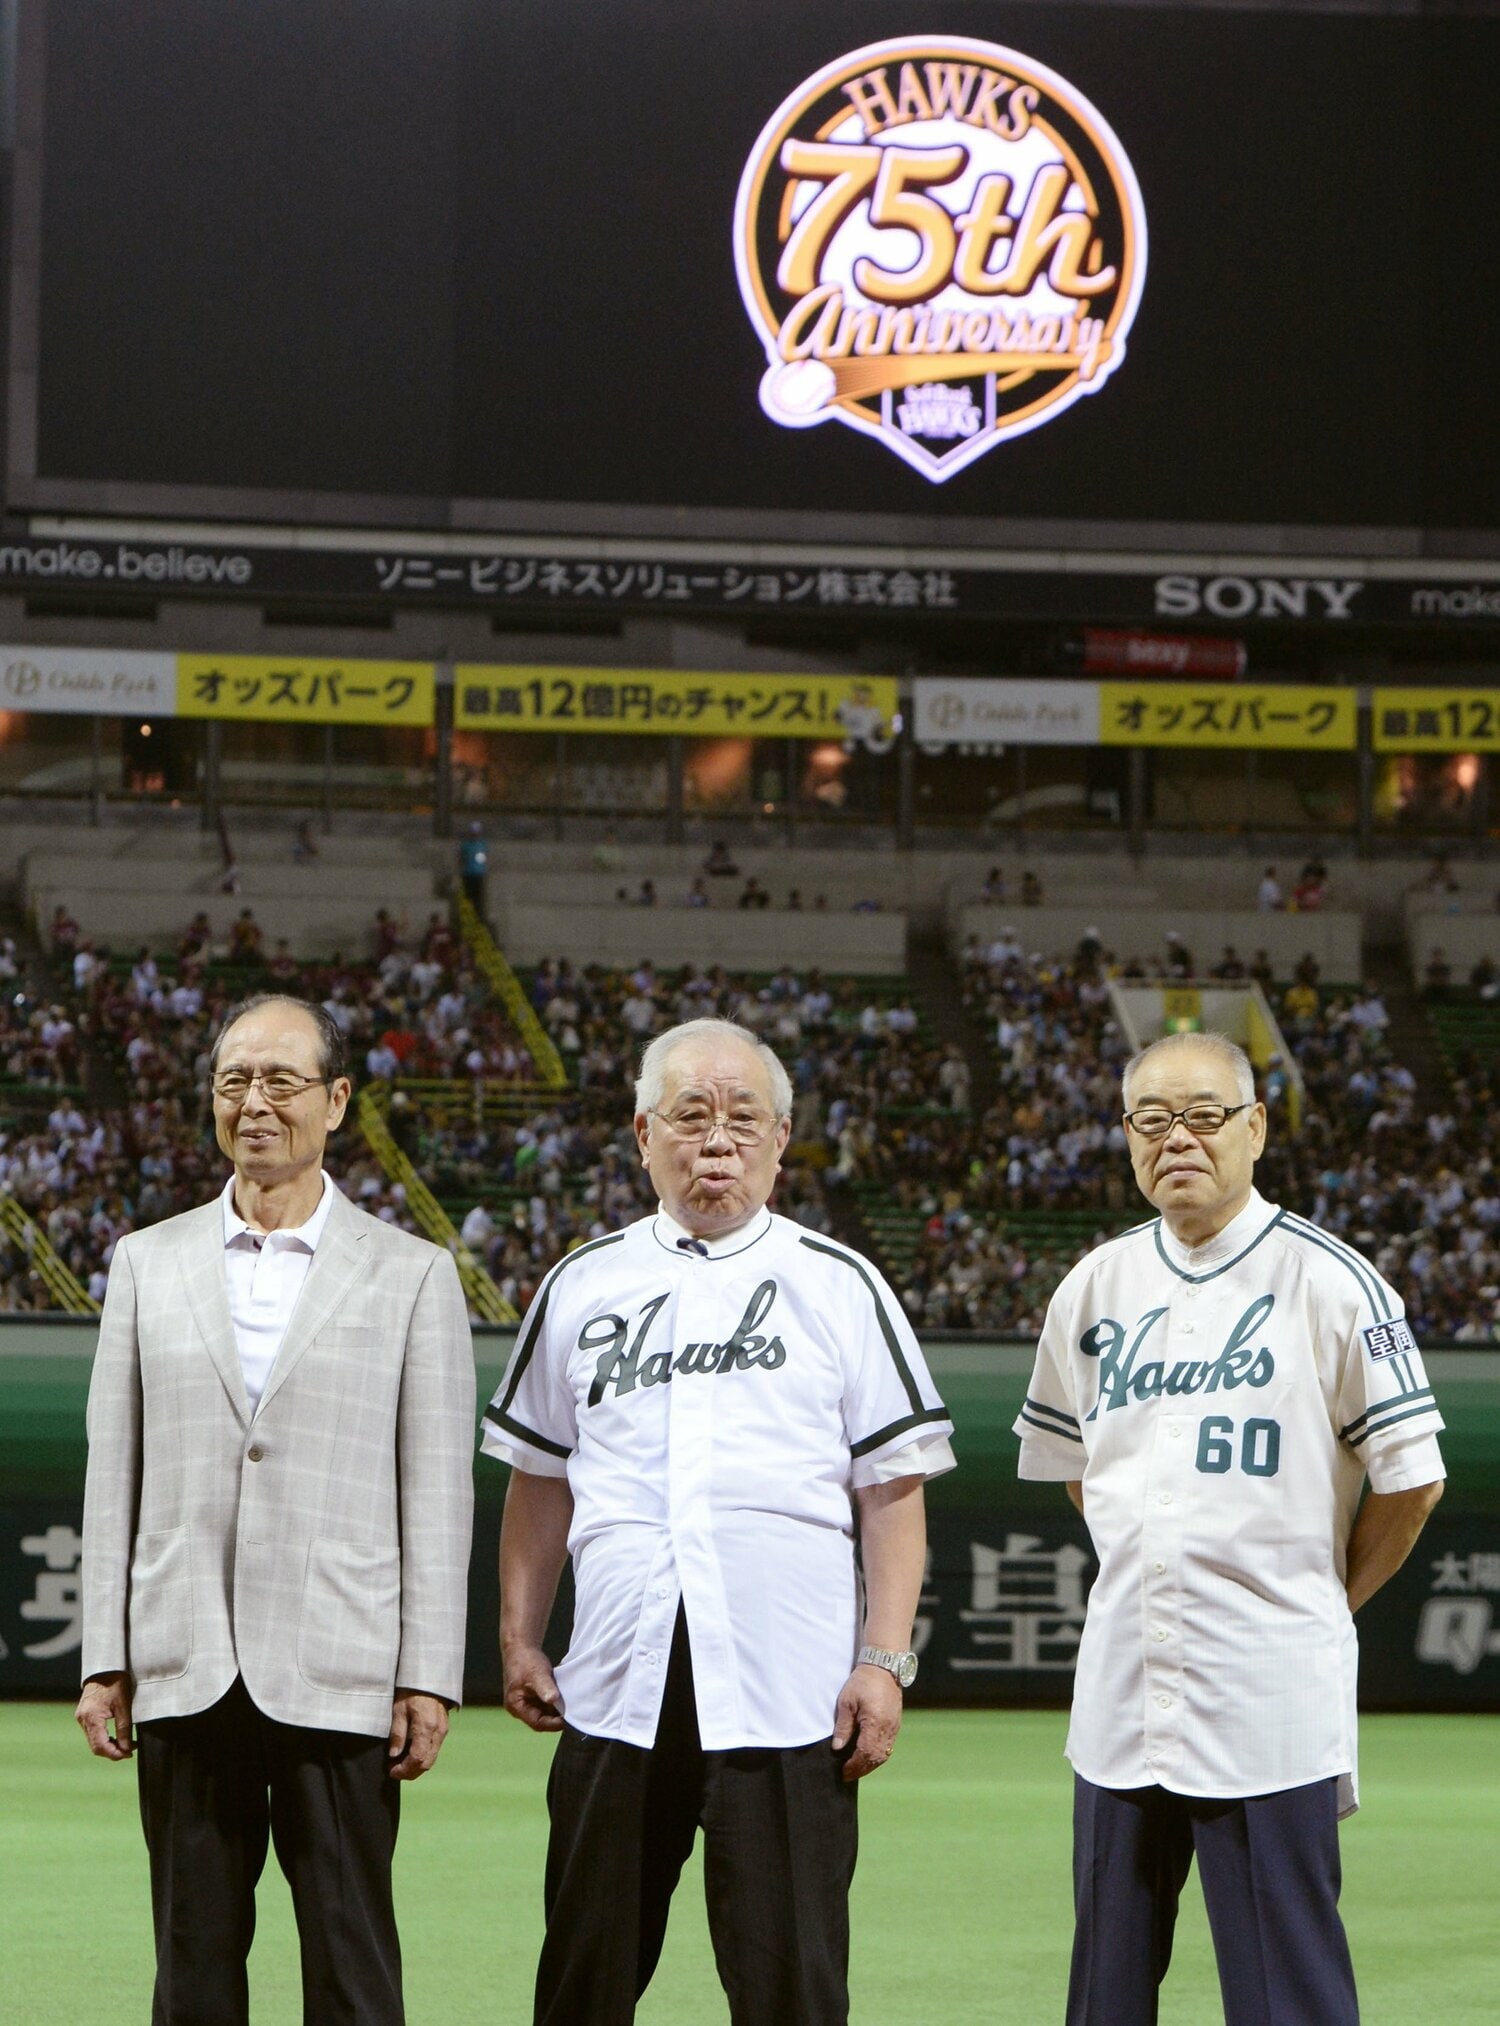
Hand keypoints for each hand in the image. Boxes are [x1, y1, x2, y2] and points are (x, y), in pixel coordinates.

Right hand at [76, 1673, 133, 1759]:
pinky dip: (103, 1737)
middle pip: (95, 1746)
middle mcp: (83, 1719)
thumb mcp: (124, 1705)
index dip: (114, 1754)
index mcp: (91, 1717)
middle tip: (129, 1751)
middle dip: (112, 1751)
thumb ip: (124, 1729)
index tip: (129, 1754)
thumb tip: (126, 1749)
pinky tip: (116, 1736)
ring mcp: (81, 1717)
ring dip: (108, 1745)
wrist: (105, 1665)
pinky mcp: (84, 1714)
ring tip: (126, 1744)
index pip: (100, 1746)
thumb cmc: (116, 1681)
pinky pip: (92, 1732)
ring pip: (93, 1740)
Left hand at [386, 1690, 448, 1779]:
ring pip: (432, 1758)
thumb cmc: (411, 1691)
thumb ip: (397, 1734)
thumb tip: (393, 1755)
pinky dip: (423, 1756)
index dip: (404, 1770)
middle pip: (427, 1763)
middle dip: (410, 1772)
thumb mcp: (398, 1710)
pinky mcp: (443, 1728)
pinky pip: (434, 1749)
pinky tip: (411, 1753)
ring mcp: (443, 1730)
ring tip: (400, 1764)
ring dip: (416, 1766)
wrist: (428, 1676)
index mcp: (426, 1727)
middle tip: (394, 1771)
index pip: (417, 1759)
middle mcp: (438, 1731)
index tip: (391, 1771)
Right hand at [503, 1643, 563, 1731]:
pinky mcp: (532, 1696)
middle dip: (556, 1717)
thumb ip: (545, 1687)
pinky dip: (555, 1702)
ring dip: (556, 1709)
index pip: (537, 1723)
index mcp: (516, 1706)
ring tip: (569, 1704)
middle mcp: (519, 1707)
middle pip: (541, 1720)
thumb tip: (553, 1699)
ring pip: (544, 1712)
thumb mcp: (537, 1674)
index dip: (553, 1724)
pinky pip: (545, 1704)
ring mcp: (526, 1702)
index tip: (567, 1719)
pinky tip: (564, 1696)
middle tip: (571, 1712)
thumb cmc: (525, 1659)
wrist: (521, 1646)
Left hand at [831, 1662, 902, 1782]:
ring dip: (870, 1764)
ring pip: (883, 1754)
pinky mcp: (896, 1724)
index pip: (865, 1753)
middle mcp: (888, 1728)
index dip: (854, 1766)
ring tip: (856, 1768)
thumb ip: (843, 1726)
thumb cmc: (862, 1682)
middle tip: (847, 1775)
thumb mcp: (846, 1702)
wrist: (883, 1667)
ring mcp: (894, 1727)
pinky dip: (877, 1755)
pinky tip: (868, 1756)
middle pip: (876, 1757)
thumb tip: (838, 1748)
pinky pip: (888, 1746)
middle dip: (861, 1769)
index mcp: (875, 1723)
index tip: (843, 1772)